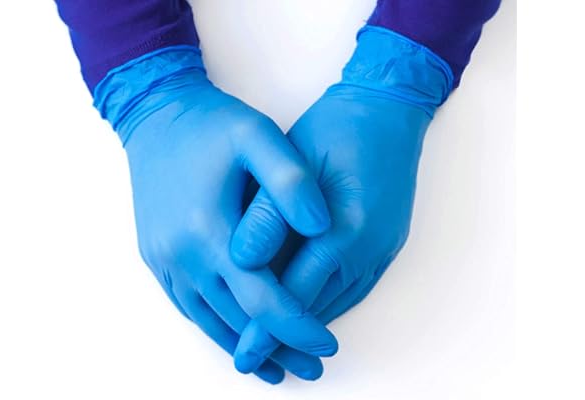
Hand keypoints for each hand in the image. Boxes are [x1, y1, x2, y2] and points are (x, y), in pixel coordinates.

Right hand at [93, 47, 337, 382]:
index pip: (262, 299)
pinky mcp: (155, 257)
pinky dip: (215, 328)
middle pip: (236, 320)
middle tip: (312, 366)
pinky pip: (188, 306)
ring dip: (245, 346)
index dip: (297, 326)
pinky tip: (235, 336)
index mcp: (209, 230)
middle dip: (278, 347)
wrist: (155, 116)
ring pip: (209, 321)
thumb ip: (290, 181)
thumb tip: (322, 226)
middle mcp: (181, 255)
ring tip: (279, 367)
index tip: (326, 345)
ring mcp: (163, 260)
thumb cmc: (212, 126)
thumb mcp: (256, 136)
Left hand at [228, 27, 453, 373]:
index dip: (266, 327)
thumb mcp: (296, 162)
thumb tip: (241, 260)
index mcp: (345, 231)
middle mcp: (368, 251)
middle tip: (252, 358)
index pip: (296, 296)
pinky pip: (352, 289)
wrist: (388, 110)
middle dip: (283, 338)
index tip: (242, 353)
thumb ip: (269, 214)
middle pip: (318, 310)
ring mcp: (381, 251)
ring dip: (305, 326)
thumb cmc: (337, 130)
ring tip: (274, 344)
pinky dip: (325, 305)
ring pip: (337, 304)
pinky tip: (306, 309)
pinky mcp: (385, 246)